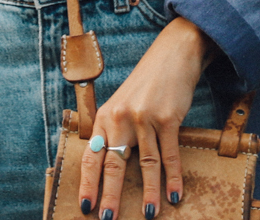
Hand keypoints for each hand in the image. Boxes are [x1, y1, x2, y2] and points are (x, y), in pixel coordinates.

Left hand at [82, 16, 213, 219]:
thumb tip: (109, 168)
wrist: (172, 56)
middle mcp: (120, 117)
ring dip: (149, 193)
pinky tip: (173, 195)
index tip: (86, 206)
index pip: (92, 156)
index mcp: (105, 116)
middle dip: (110, 196)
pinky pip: (169, 155)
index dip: (88, 183)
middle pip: (113, 165)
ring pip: (145, 164)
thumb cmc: (147, 85)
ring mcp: (144, 118)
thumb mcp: (122, 104)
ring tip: (149, 215)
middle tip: (107, 219)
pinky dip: (172, 178)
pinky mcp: (167, 118)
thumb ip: (115, 131)